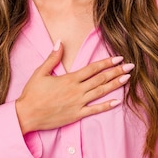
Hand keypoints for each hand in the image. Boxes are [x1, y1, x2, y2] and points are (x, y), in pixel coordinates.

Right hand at [15, 41, 132, 133]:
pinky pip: (95, 110)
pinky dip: (106, 106)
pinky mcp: (76, 115)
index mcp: (69, 79)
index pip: (93, 68)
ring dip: (115, 85)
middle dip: (116, 72)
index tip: (118, 58)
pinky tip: (117, 101)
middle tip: (130, 66)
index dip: (107, 62)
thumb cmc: (32, 94)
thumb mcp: (40, 72)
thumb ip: (52, 58)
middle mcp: (76, 90)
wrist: (27, 115)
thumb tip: (60, 42)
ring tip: (127, 79)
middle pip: (100, 79)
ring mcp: (78, 103)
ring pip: (101, 92)